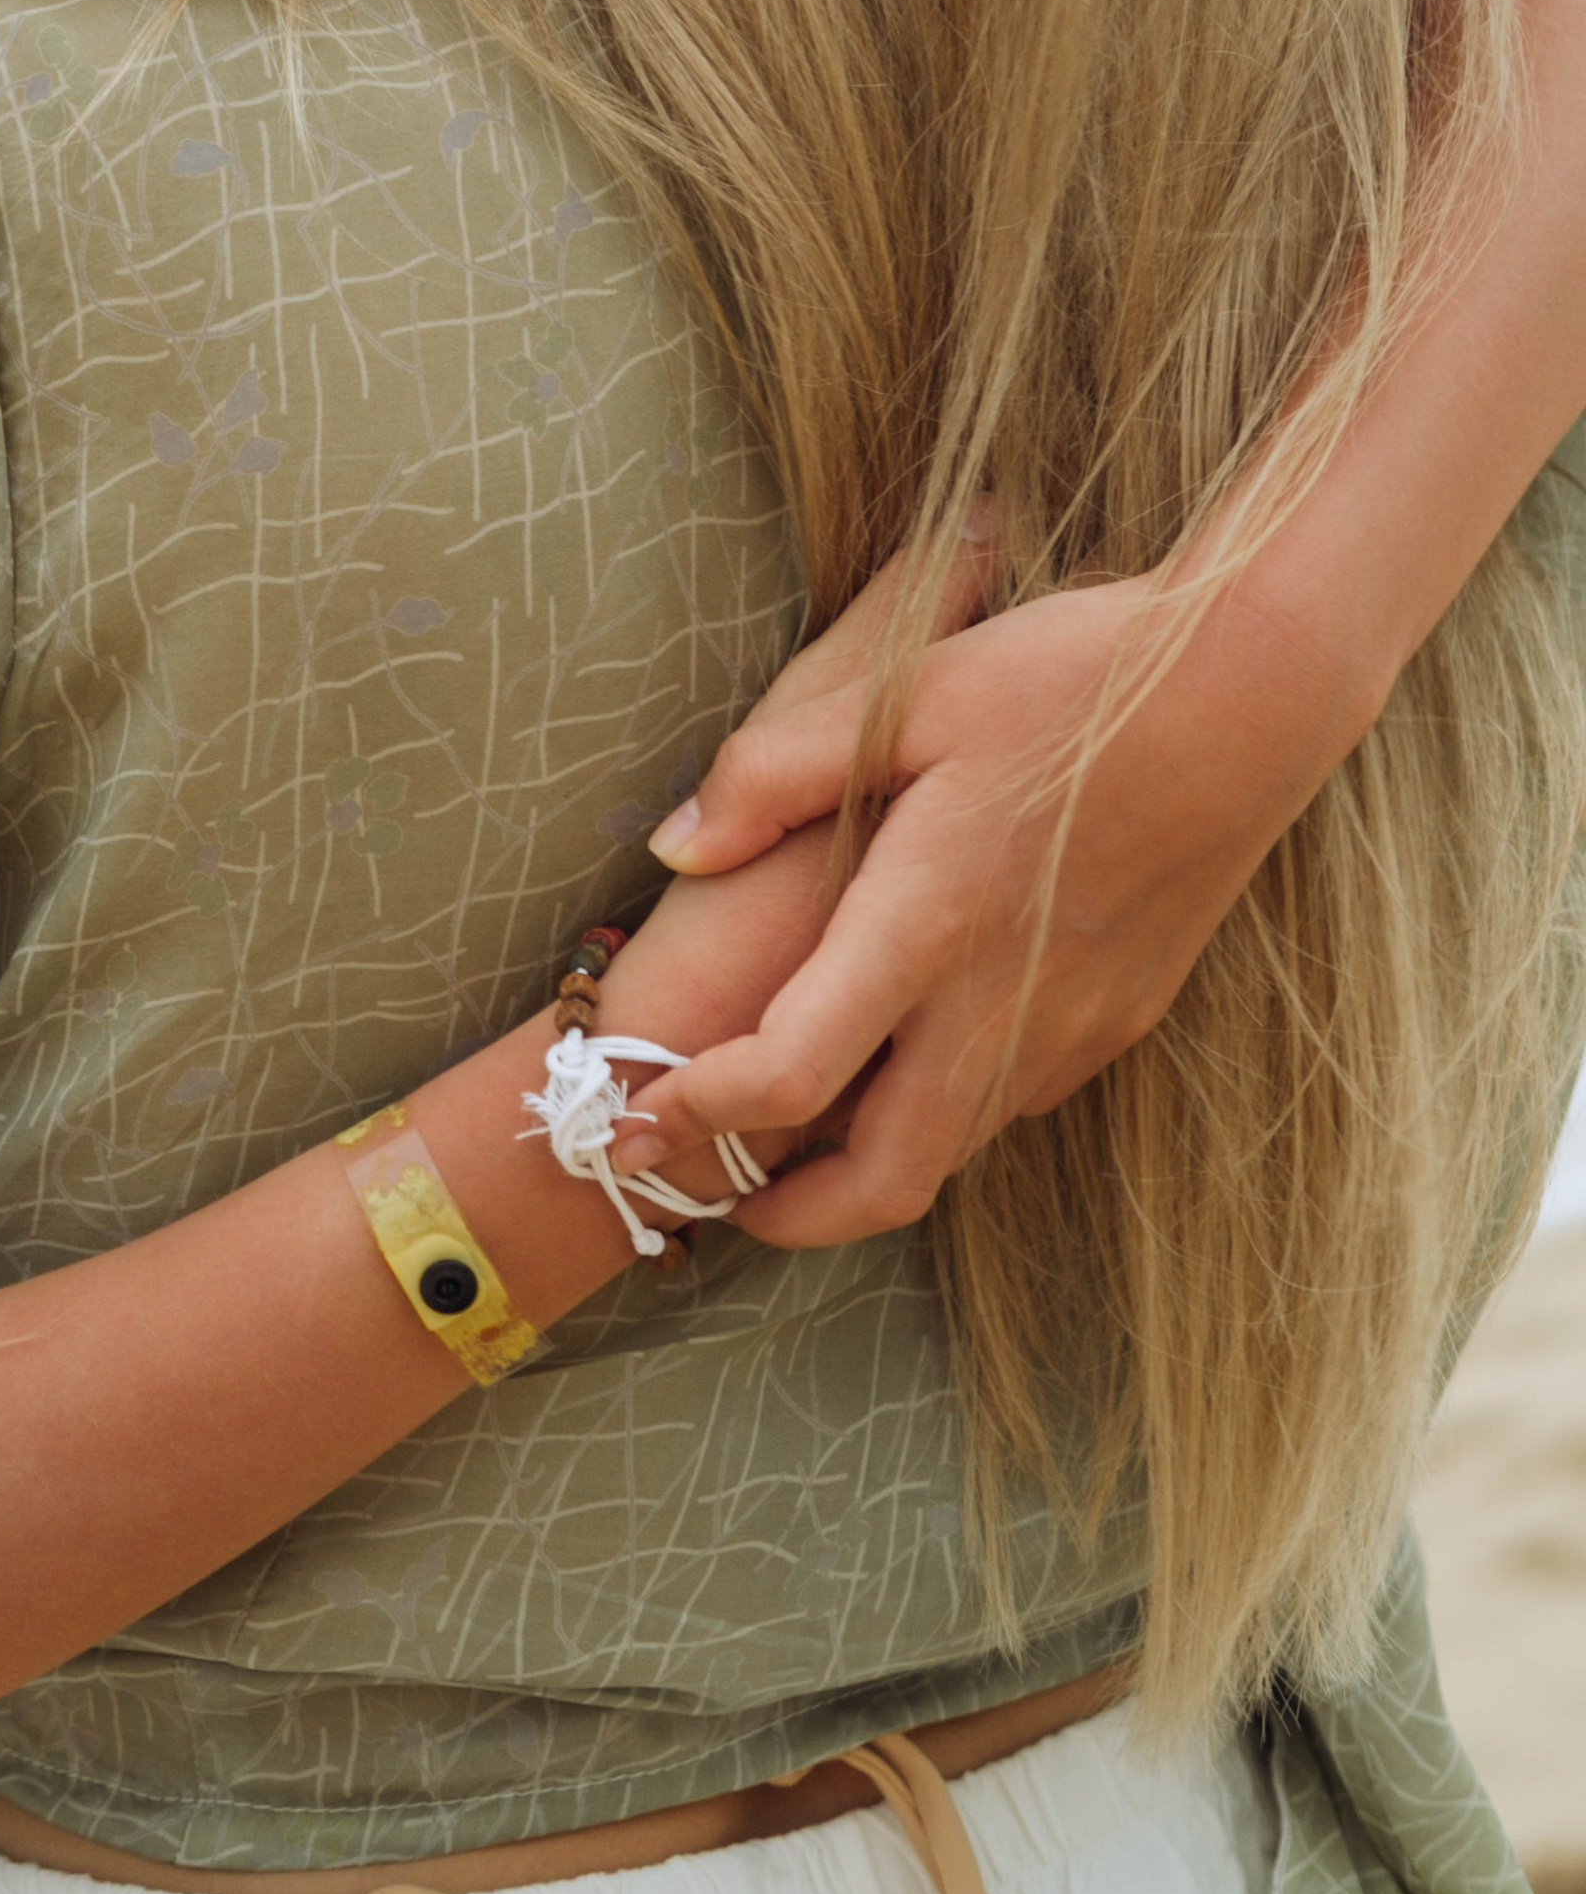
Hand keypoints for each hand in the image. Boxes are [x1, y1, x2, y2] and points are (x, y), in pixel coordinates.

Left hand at [624, 521, 1373, 1244]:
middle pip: (884, 1180)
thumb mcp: (903, 697)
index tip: (639, 1119)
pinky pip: (1017, 1101)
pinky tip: (912, 1065)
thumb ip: (773, 774)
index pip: (792, 1072)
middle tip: (712, 1191)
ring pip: (957, 1150)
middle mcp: (1003, 1002)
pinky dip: (944, 1116)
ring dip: (867, 1169)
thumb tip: (677, 844)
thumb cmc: (1071, 676)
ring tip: (793, 1140)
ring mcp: (1076, 1020)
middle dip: (788, 1217)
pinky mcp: (1126, 1012)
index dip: (702, 1114)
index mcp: (928, 923)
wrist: (1254, 690)